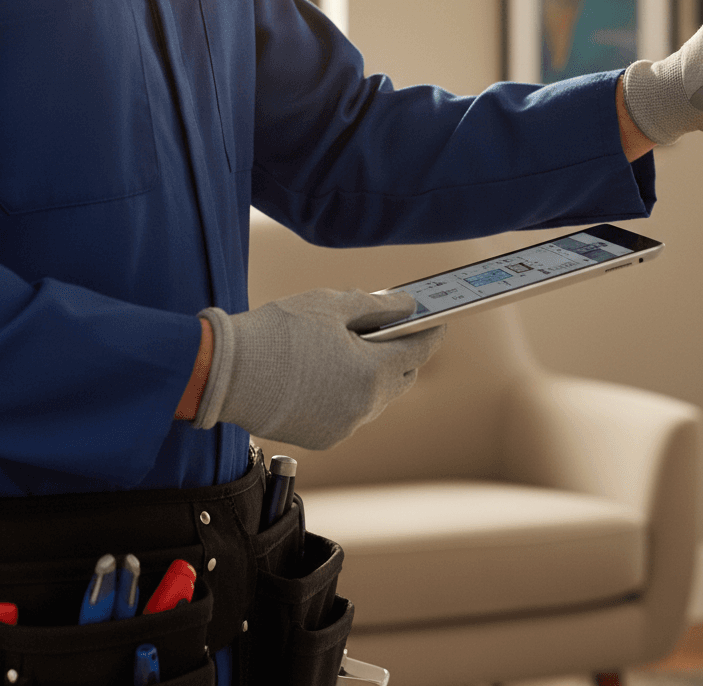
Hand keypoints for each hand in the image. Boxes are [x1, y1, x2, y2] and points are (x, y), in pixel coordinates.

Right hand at [193, 289, 443, 449]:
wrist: (225, 373)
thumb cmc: (278, 333)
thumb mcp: (332, 305)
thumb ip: (378, 306)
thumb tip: (408, 306)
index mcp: (372, 372)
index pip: (419, 351)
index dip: (431, 334)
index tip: (437, 323)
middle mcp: (364, 406)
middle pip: (401, 379)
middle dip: (404, 355)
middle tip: (396, 331)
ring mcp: (344, 426)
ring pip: (376, 399)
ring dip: (375, 377)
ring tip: (359, 350)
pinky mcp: (323, 437)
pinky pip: (351, 414)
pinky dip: (350, 394)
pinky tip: (332, 373)